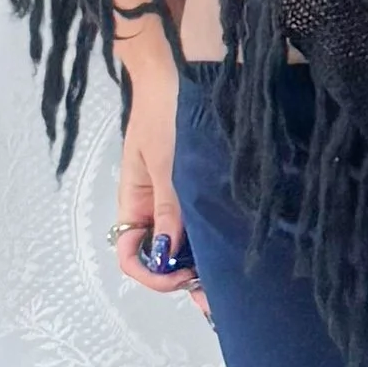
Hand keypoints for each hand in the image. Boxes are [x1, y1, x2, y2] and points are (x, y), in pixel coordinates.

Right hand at [114, 61, 212, 326]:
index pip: (131, 255)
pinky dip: (215, 238)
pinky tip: (236, 250)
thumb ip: (169, 208)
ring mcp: (179, 196)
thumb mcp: (166, 162)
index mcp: (137, 203)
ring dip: (203, 262)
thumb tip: (168, 257)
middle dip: (184, 278)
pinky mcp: (201, 184)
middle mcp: (156, 206)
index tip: (183, 276)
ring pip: (186, 242)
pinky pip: (204, 219)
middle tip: (219, 298)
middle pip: (162, 256)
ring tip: (232, 282)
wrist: (180, 68)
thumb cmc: (166, 112)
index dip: (152, 274)